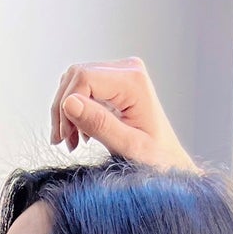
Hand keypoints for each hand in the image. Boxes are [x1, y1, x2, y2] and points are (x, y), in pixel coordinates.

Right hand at [50, 57, 198, 172]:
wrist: (169, 163)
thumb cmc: (156, 161)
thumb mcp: (128, 147)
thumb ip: (99, 124)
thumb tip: (69, 103)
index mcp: (134, 81)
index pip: (84, 78)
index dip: (67, 105)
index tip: (65, 137)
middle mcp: (128, 69)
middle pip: (76, 75)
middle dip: (63, 109)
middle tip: (64, 141)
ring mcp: (121, 74)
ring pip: (75, 80)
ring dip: (66, 111)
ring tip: (72, 141)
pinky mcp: (115, 83)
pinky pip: (83, 88)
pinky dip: (75, 111)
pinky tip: (81, 134)